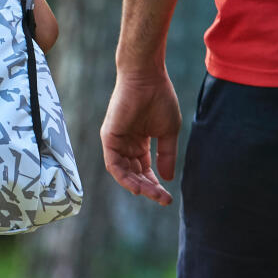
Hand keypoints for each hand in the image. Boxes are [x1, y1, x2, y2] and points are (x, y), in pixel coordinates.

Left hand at [101, 68, 182, 205]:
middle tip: (163, 200)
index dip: (155, 185)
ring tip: (152, 195)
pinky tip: (136, 186)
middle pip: (134, 174)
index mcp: (139, 142)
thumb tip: (168, 178)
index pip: (144, 170)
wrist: (148, 78)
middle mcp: (126, 144)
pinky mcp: (108, 136)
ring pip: (123, 172)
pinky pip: (113, 163)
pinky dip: (123, 176)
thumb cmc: (159, 99)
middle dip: (149, 189)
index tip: (168, 197)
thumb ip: (166, 156)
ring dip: (137, 186)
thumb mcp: (168, 132)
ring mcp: (116, 141)